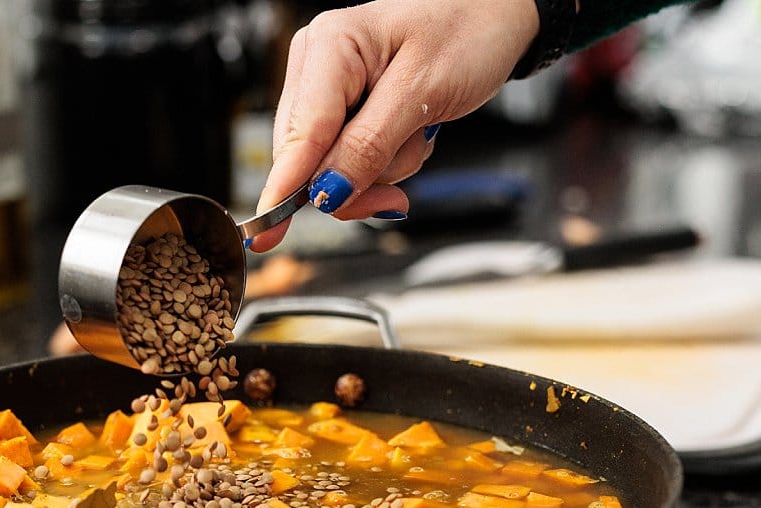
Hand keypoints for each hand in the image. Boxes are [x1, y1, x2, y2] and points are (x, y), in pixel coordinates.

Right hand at [249, 0, 539, 252]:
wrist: (496, 17)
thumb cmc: (467, 33)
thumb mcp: (424, 92)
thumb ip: (371, 144)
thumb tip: (327, 191)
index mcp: (329, 46)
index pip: (301, 134)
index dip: (284, 188)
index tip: (264, 232)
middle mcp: (318, 67)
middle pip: (309, 160)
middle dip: (356, 183)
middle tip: (396, 195)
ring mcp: (330, 91)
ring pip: (333, 168)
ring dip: (382, 170)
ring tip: (417, 134)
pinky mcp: (347, 111)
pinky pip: (353, 162)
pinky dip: (386, 163)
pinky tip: (410, 136)